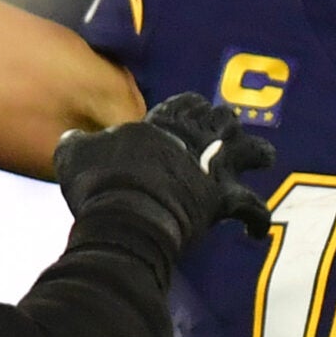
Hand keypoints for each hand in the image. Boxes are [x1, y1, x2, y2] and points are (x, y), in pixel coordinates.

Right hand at [55, 93, 274, 248]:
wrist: (125, 212)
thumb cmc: (100, 181)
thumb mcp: (76, 154)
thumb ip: (78, 144)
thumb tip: (70, 141)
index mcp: (162, 124)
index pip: (185, 103)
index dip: (190, 106)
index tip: (191, 110)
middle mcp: (195, 139)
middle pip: (222, 119)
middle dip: (225, 124)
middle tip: (227, 129)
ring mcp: (213, 168)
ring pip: (252, 151)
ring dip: (259, 153)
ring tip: (264, 157)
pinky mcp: (222, 200)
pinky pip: (253, 209)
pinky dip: (258, 220)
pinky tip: (255, 232)